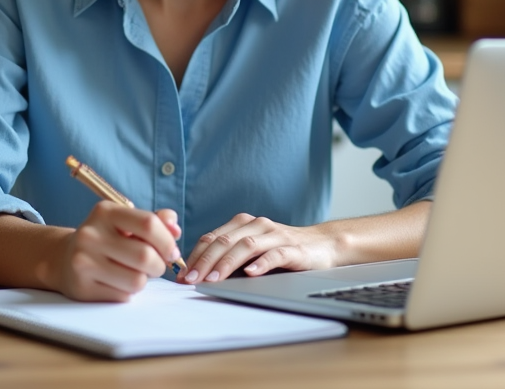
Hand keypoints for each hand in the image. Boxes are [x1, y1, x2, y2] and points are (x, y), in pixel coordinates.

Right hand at [51, 202, 181, 301]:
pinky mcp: (82, 287)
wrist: (64, 258)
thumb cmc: (105, 238)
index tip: (171, 251)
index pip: (148, 224)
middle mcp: (90, 234)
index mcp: (105, 212)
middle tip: (155, 266)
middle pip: (145, 256)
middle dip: (159, 265)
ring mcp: (83, 262)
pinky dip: (128, 292)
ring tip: (135, 273)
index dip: (167, 241)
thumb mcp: (125, 222)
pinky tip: (118, 282)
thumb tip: (175, 228)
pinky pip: (123, 296)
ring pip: (137, 280)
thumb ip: (155, 221)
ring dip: (144, 280)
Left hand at [180, 213, 337, 283]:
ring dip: (227, 263)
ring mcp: (275, 235)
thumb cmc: (282, 250)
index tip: (181, 275)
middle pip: (225, 241)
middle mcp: (257, 225)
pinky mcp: (293, 248)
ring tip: (213, 279)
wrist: (323, 244)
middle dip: (205, 261)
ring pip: (246, 246)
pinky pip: (275, 255)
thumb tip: (199, 275)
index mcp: (243, 224)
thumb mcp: (253, 250)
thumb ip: (231, 256)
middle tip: (191, 279)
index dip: (195, 256)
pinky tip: (251, 273)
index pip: (212, 238)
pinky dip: (261, 263)